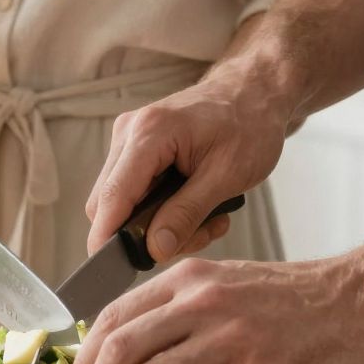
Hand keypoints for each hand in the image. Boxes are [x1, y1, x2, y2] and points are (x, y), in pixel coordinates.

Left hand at [68, 248, 363, 363]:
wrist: (362, 298)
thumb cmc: (294, 300)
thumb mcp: (227, 284)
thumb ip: (182, 309)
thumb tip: (131, 351)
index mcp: (187, 278)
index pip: (112, 316)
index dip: (85, 358)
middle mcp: (202, 300)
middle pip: (120, 349)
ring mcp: (231, 335)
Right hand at [84, 63, 288, 261]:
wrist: (254, 92)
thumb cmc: (248, 124)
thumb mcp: (227, 175)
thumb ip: (187, 214)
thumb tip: (154, 249)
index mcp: (149, 133)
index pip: (112, 195)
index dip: (108, 238)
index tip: (114, 270)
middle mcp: (129, 133)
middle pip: (109, 203)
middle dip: (145, 233)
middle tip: (196, 236)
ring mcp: (130, 139)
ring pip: (122, 202)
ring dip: (159, 223)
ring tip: (207, 220)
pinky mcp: (137, 148)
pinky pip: (135, 192)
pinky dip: (162, 209)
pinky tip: (198, 207)